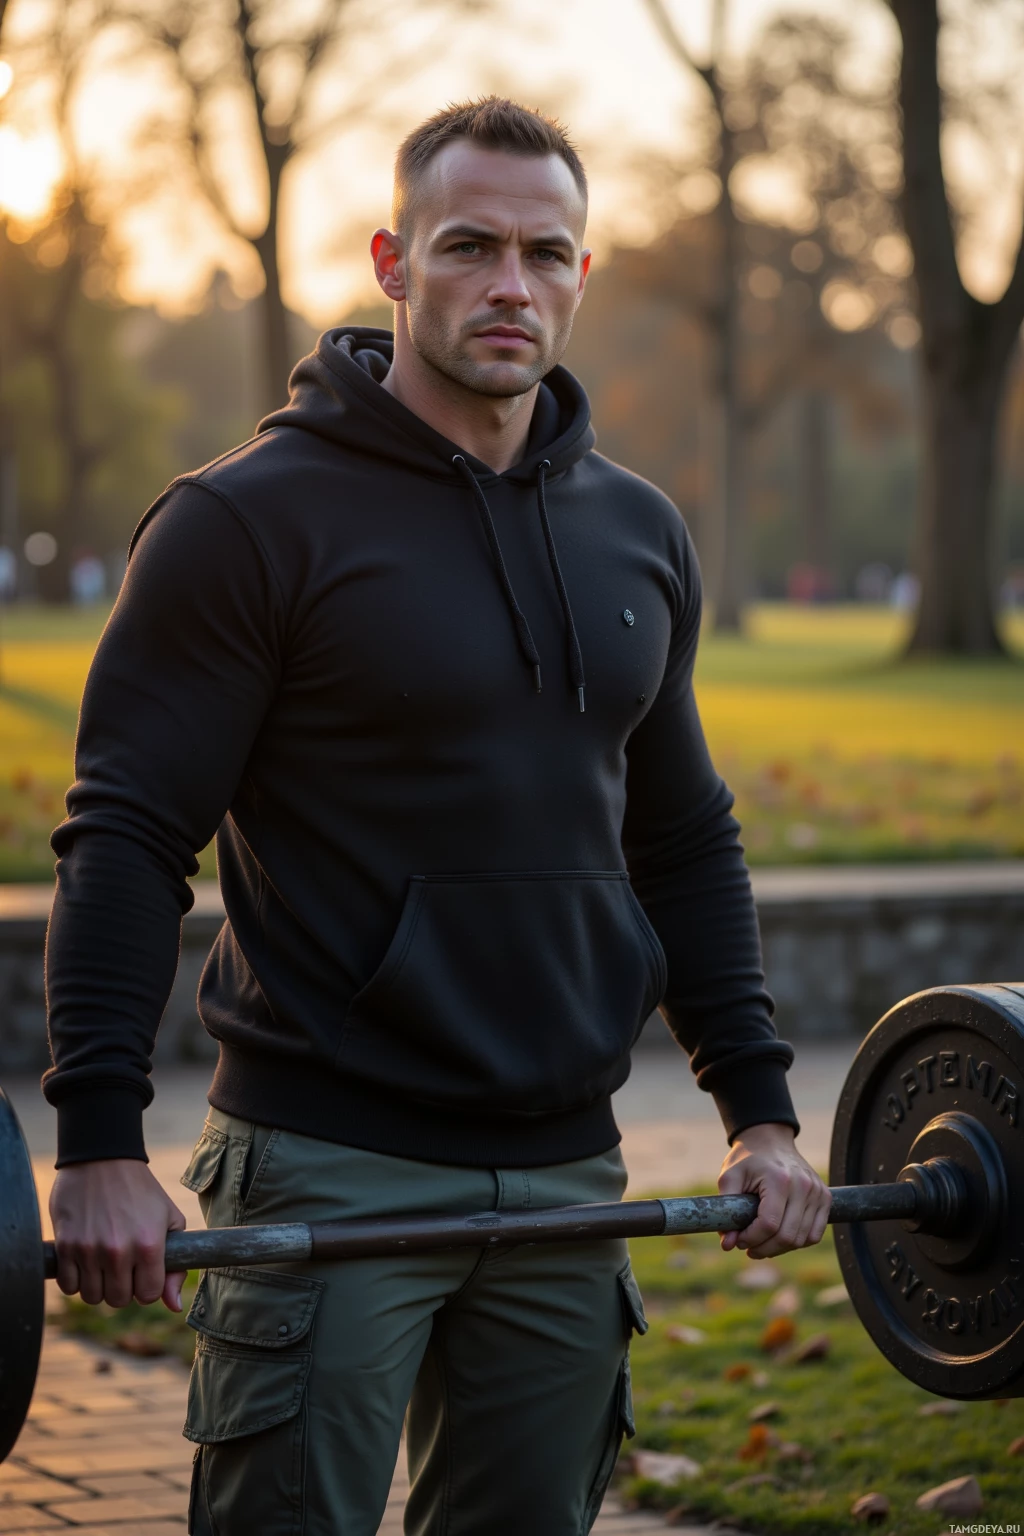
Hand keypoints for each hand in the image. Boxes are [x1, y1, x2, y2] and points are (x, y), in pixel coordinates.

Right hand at [50, 1160, 187, 1311]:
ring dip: (99, 1286)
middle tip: (122, 1266)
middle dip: (123, 1288)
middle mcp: (118, 1251)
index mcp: (149, 1245)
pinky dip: (76, 1280)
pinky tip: (84, 1262)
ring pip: (92, 1297)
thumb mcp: (170, 1219)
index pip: (148, 1296)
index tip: (142, 1273)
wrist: (102, 1159)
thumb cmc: (141, 1191)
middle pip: (119, 1300)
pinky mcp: (65, 1246)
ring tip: (103, 1264)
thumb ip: (176, 1266)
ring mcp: (89, 1249)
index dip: (146, 1287)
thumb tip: (173, 1306)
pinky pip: (68, 1286)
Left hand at [717, 1123, 830, 1259]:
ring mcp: (818, 1192)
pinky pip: (815, 1234)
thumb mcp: (729, 1177)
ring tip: (762, 1243)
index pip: (769, 1224)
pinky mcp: (825, 1197)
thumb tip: (728, 1245)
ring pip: (802, 1239)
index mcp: (779, 1179)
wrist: (770, 1139)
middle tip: (748, 1247)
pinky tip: (780, 1237)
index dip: (751, 1239)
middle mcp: (804, 1186)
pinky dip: (798, 1242)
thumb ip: (726, 1211)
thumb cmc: (747, 1159)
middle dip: (764, 1248)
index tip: (738, 1240)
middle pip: (787, 1236)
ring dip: (780, 1248)